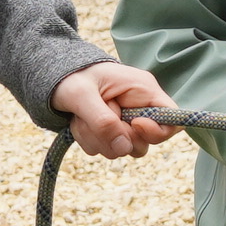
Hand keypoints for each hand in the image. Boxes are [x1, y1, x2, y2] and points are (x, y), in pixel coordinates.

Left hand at [51, 62, 173, 159]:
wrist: (53, 77)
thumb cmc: (70, 77)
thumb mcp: (82, 95)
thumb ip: (103, 121)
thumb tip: (124, 148)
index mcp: (142, 89)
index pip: (172, 120)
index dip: (156, 132)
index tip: (132, 126)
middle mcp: (139, 106)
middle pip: (146, 142)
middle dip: (116, 138)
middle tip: (94, 120)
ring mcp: (126, 120)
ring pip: (123, 149)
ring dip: (98, 139)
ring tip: (81, 118)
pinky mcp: (112, 130)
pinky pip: (107, 149)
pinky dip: (89, 140)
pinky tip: (79, 122)